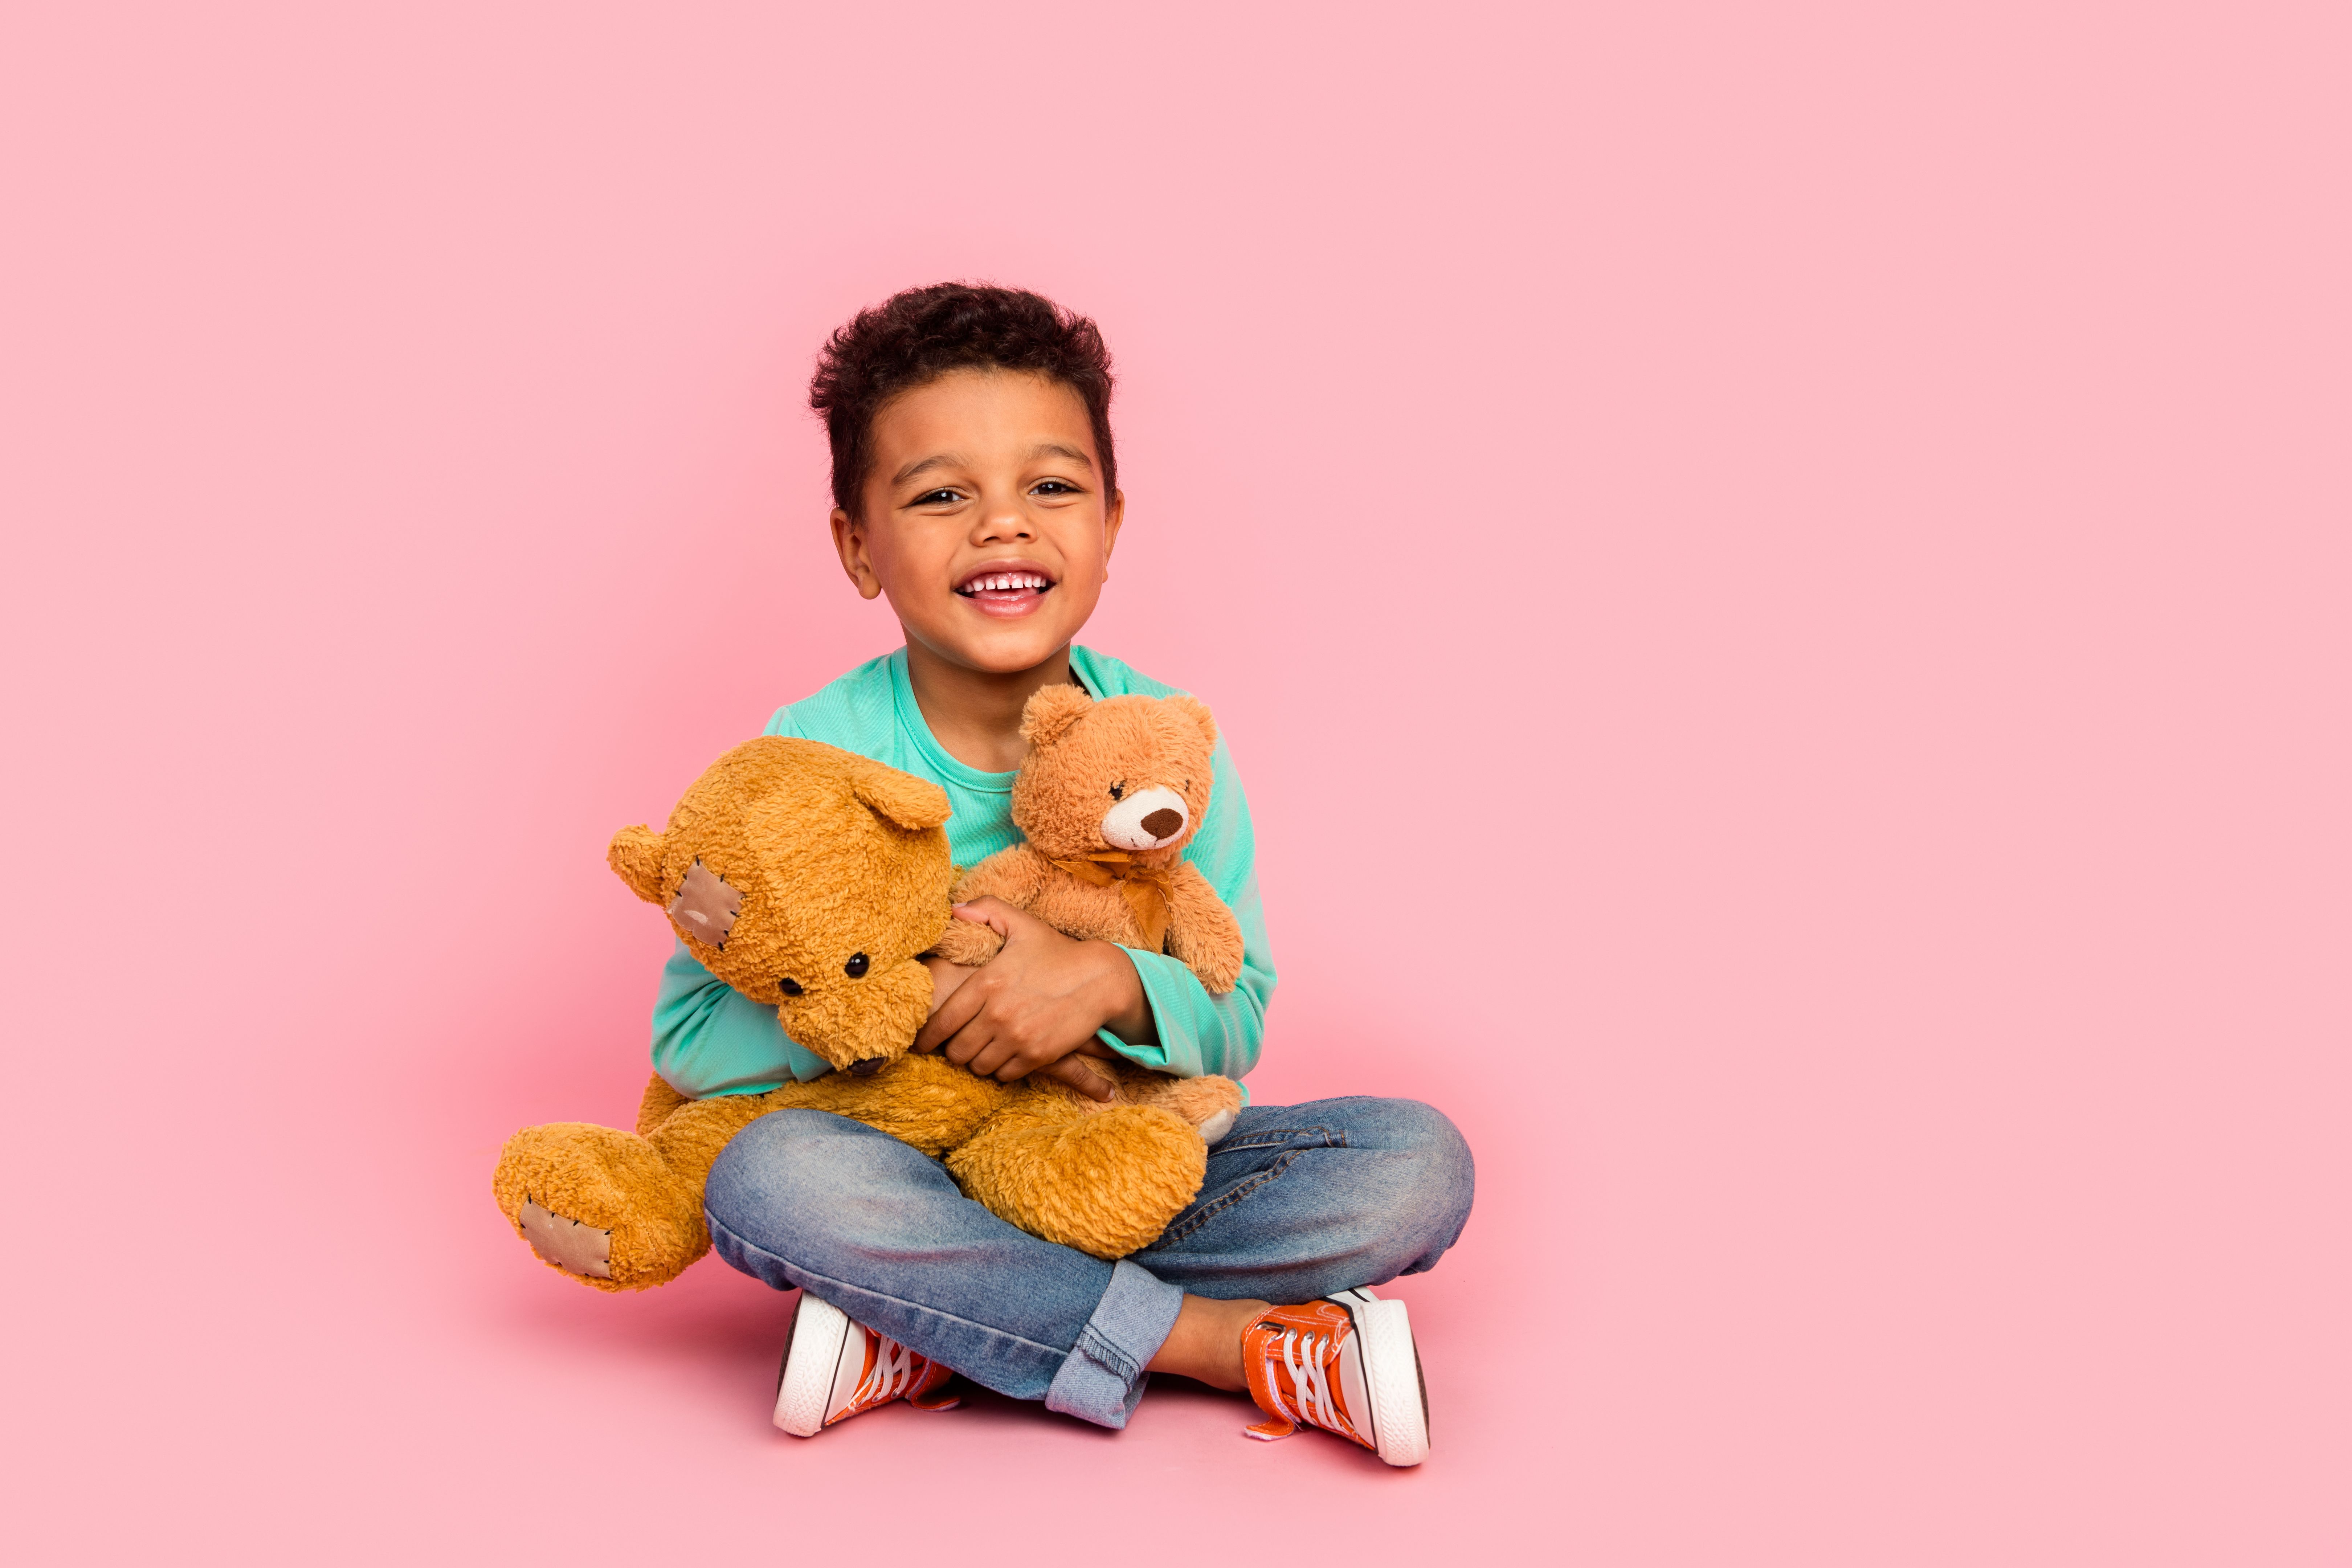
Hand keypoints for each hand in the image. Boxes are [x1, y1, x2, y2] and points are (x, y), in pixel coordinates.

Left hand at [912, 899, 1151, 1098]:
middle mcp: (998, 1014)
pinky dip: (1000, 1069)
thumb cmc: (1058, 951)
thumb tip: (954, 911)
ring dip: (976, 1060)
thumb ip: (985, 910)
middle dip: (953, 1049)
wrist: (1101, 979)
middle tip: (957, 1043)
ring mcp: (1018, 1037)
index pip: (942, 1021)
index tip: (922, 1041)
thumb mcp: (1022, 923)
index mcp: (987, 983)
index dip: (927, 1035)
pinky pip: (1004, 1075)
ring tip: (981, 1049)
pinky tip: (1005, 1055)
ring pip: (978, 1066)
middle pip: (956, 1050)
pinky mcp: (1037, 1055)